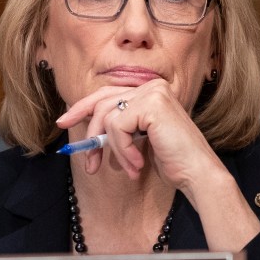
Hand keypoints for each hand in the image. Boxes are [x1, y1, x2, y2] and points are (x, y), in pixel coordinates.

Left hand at [56, 79, 226, 189]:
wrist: (196, 173)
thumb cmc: (171, 160)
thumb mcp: (138, 138)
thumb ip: (118, 126)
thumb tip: (86, 129)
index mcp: (150, 90)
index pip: (107, 93)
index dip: (82, 107)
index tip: (63, 121)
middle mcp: (152, 85)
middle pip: (102, 102)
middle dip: (90, 132)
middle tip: (88, 163)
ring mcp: (153, 92)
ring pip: (108, 118)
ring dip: (113, 149)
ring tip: (128, 168)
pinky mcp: (152, 105)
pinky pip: (117, 127)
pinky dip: (122, 150)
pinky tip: (137, 164)